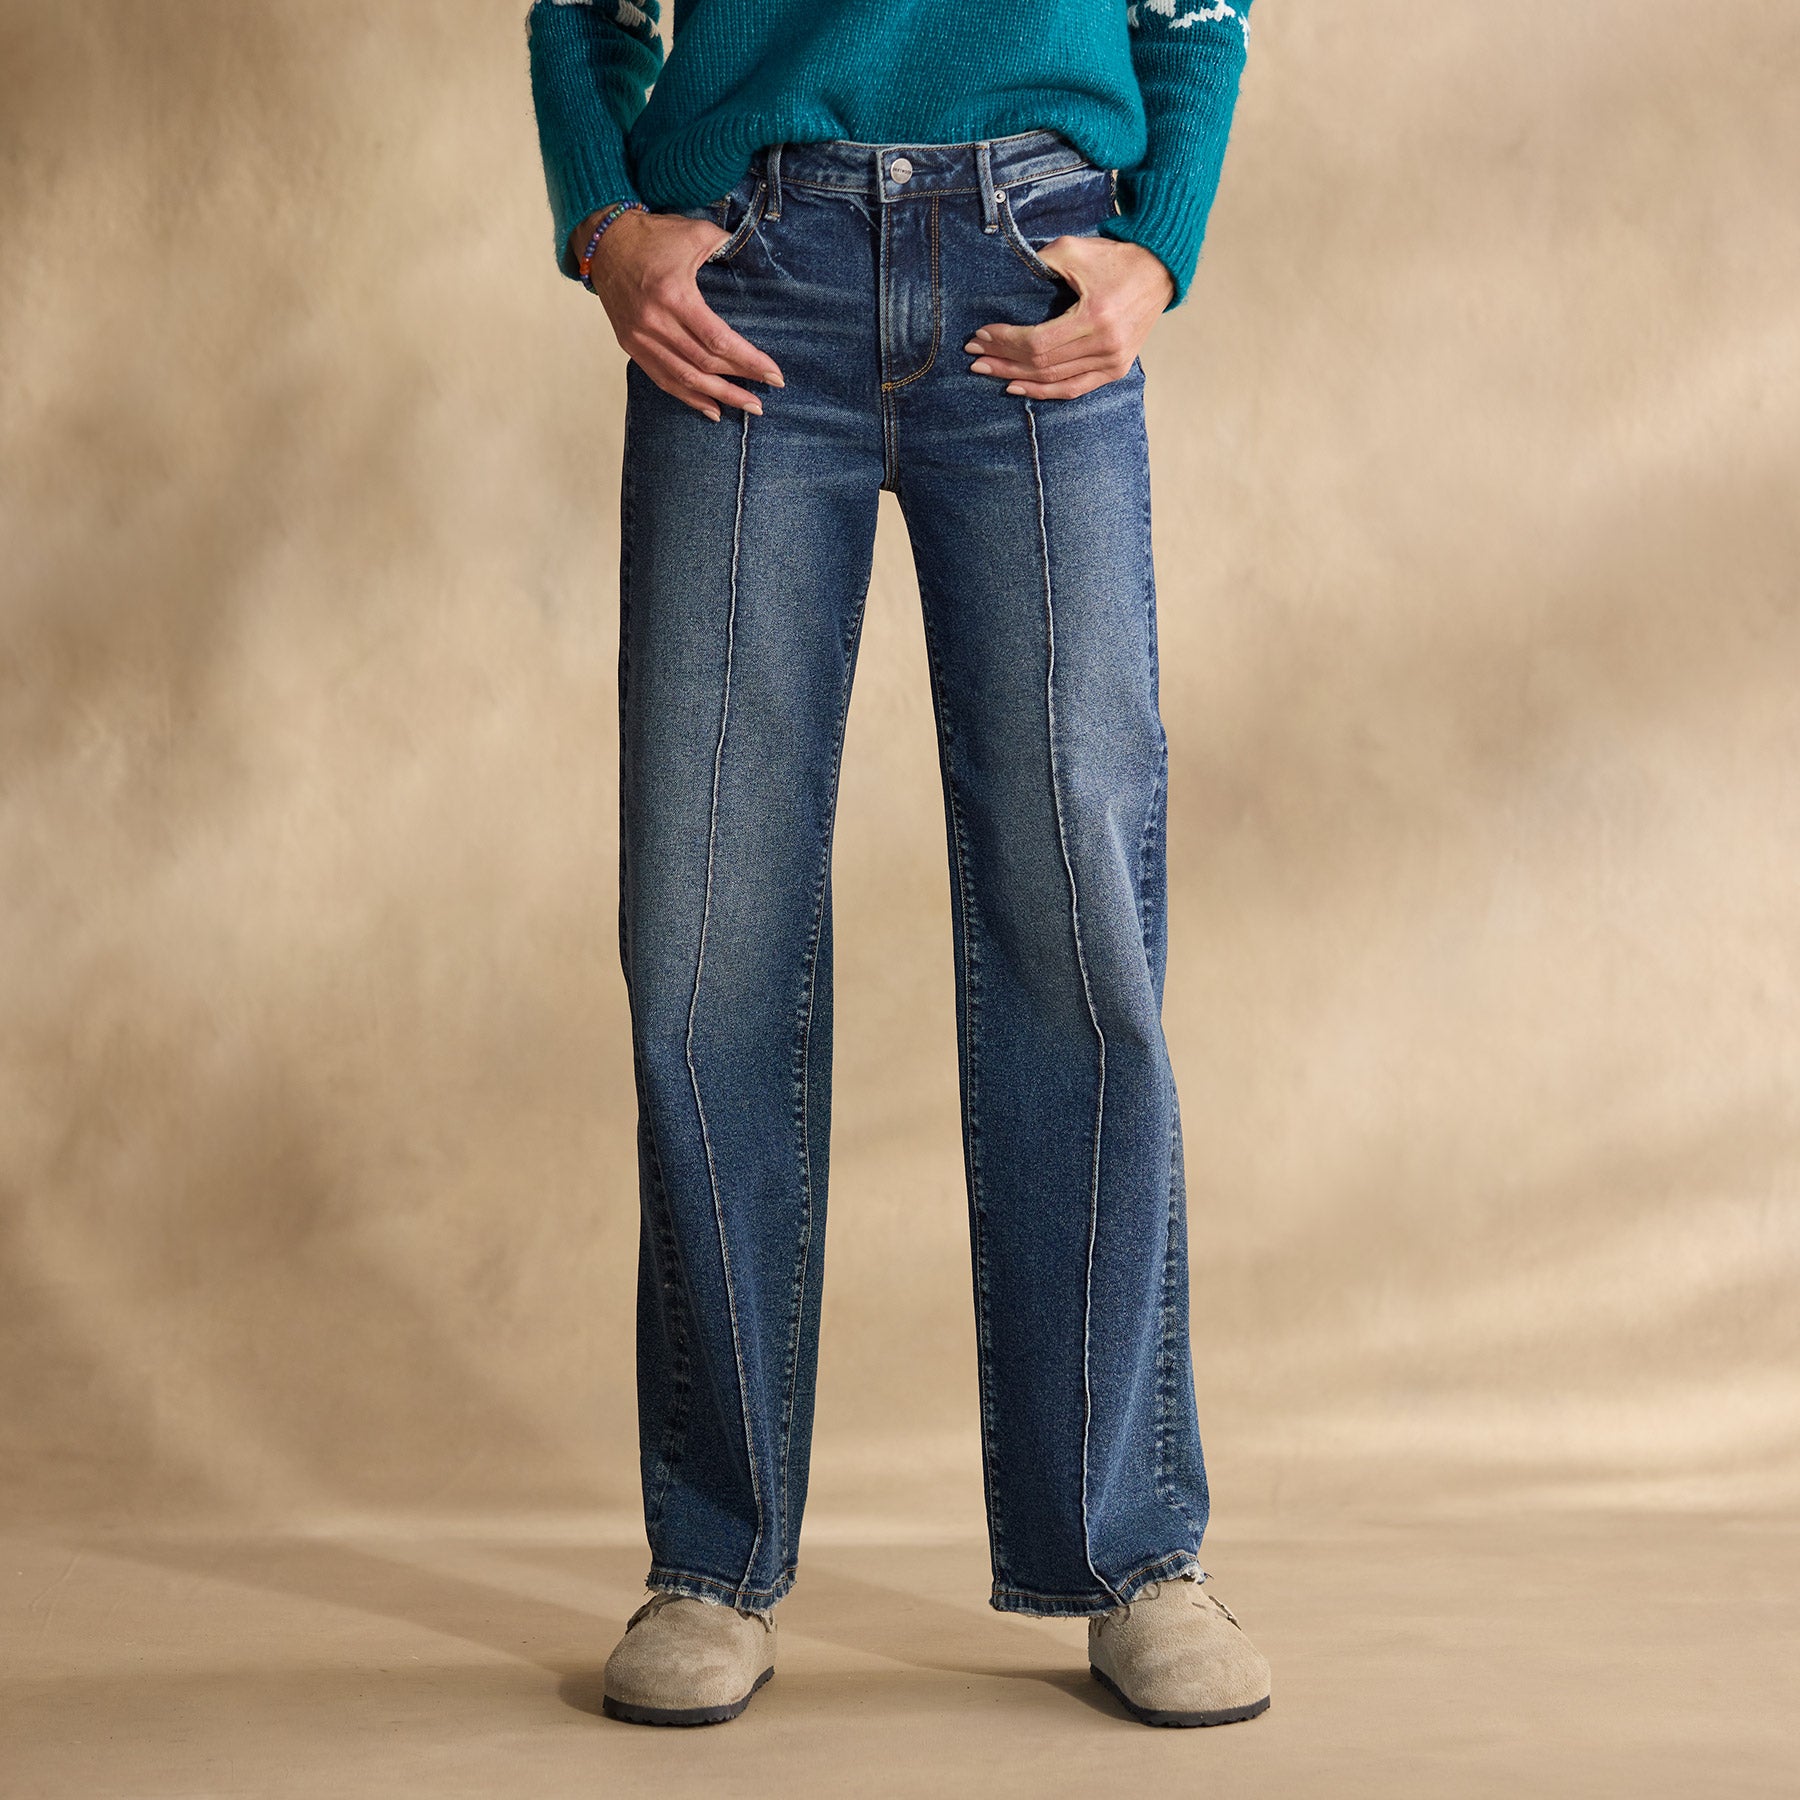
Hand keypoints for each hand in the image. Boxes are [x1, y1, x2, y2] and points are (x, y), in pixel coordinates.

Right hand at [574, 207, 784, 420]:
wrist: (604, 242)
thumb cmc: (653, 236)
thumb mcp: (694, 232)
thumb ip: (727, 246)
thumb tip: (757, 262)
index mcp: (674, 295)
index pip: (719, 340)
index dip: (749, 361)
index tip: (774, 375)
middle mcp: (655, 321)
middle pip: (705, 364)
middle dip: (739, 383)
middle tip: (764, 400)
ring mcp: (640, 337)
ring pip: (685, 378)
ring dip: (719, 396)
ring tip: (746, 407)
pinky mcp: (631, 345)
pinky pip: (663, 379)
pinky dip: (688, 398)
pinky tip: (712, 409)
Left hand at [964, 236, 1173, 398]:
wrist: (1159, 269)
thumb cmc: (1114, 258)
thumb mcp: (1075, 250)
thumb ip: (1040, 263)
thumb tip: (1005, 281)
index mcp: (1095, 317)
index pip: (1038, 342)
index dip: (1005, 342)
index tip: (980, 336)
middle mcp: (1106, 345)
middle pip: (1041, 364)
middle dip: (1003, 360)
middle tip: (975, 357)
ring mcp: (1113, 362)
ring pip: (1054, 380)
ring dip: (1017, 377)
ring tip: (988, 371)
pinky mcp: (1117, 369)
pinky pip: (1074, 388)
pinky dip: (1045, 391)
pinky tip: (1019, 387)